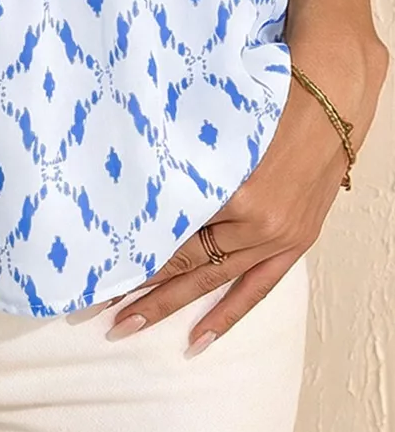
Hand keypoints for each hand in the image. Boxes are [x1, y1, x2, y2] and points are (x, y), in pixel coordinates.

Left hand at [106, 34, 388, 353]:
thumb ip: (185, 157)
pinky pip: (257, 288)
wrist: (333, 92)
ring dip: (170, 305)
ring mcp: (279, 235)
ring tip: (127, 325)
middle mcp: (257, 221)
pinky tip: (197, 340)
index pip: (173, 231)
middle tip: (97, 308)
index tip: (100, 266)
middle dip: (140, 288)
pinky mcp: (296, 241)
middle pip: (187, 261)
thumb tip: (135, 182)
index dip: (136, 252)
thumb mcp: (218, 120)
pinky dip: (227, 315)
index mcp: (236, 188)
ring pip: (214, 280)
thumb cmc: (272, 91)